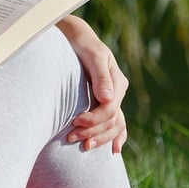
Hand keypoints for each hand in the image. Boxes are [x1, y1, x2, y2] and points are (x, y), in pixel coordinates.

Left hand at [57, 15, 128, 152]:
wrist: (76, 38)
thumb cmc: (82, 44)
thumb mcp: (92, 56)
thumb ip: (100, 76)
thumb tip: (107, 99)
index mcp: (117, 83)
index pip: (109, 109)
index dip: (93, 119)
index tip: (75, 122)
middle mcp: (117, 92)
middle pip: (111, 121)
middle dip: (93, 132)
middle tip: (71, 138)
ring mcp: (111, 98)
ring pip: (113, 125)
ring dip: (100, 138)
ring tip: (84, 147)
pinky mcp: (102, 101)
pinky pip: (115, 122)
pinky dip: (115, 136)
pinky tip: (113, 150)